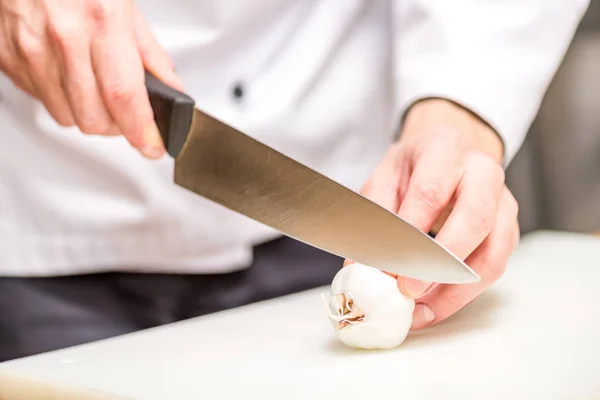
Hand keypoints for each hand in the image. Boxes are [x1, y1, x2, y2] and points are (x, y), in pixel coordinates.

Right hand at [0, 0, 182, 157]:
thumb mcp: (125, 5)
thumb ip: (150, 54)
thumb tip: (171, 89)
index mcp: (101, 22)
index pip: (124, 97)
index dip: (142, 131)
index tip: (153, 146)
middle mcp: (63, 38)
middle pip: (94, 118)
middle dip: (117, 127)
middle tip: (127, 116)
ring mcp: (31, 49)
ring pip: (67, 116)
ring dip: (89, 114)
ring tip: (98, 92)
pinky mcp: (9, 56)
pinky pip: (42, 99)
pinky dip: (62, 98)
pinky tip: (70, 77)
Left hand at [346, 98, 519, 329]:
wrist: (447, 152)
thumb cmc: (414, 166)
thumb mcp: (385, 177)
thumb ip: (374, 216)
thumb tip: (360, 267)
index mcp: (446, 150)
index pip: (431, 191)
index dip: (412, 233)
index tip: (392, 265)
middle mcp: (483, 173)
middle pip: (475, 220)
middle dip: (442, 263)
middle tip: (410, 291)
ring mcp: (503, 203)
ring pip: (492, 254)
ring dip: (456, 290)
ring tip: (420, 312)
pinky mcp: (508, 230)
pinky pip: (493, 268)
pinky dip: (464, 294)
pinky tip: (434, 306)